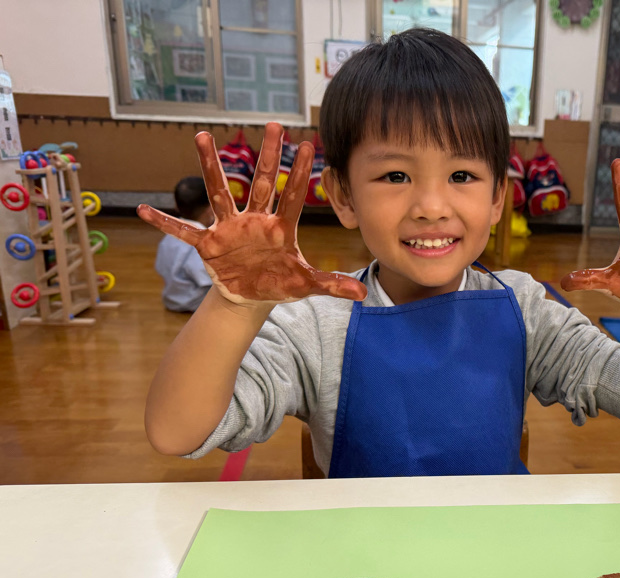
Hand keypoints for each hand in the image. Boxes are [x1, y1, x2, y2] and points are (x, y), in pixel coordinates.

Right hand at [138, 122, 365, 305]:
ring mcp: (229, 229)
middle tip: (273, 124)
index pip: (292, 195)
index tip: (308, 143)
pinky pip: (183, 232)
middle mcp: (254, 220)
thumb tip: (362, 296)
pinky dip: (165, 223)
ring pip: (219, 192)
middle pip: (261, 181)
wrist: (252, 296)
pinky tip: (143, 210)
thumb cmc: (279, 283)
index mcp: (280, 228)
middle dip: (267, 155)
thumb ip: (331, 285)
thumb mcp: (306, 284)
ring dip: (209, 166)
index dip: (300, 172)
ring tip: (201, 136)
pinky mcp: (209, 245)